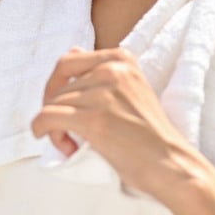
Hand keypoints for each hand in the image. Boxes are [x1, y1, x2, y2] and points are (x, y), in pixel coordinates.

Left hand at [30, 47, 195, 195]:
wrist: (171, 164)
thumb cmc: (151, 134)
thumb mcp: (131, 88)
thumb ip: (102, 70)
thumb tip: (72, 50)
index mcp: (121, 59)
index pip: (69, 61)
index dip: (57, 85)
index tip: (61, 104)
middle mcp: (111, 69)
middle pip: (59, 85)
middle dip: (53, 107)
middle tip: (62, 128)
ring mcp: (102, 93)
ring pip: (52, 104)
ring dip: (55, 128)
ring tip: (73, 145)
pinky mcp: (93, 119)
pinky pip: (47, 118)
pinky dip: (42, 130)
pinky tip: (56, 143)